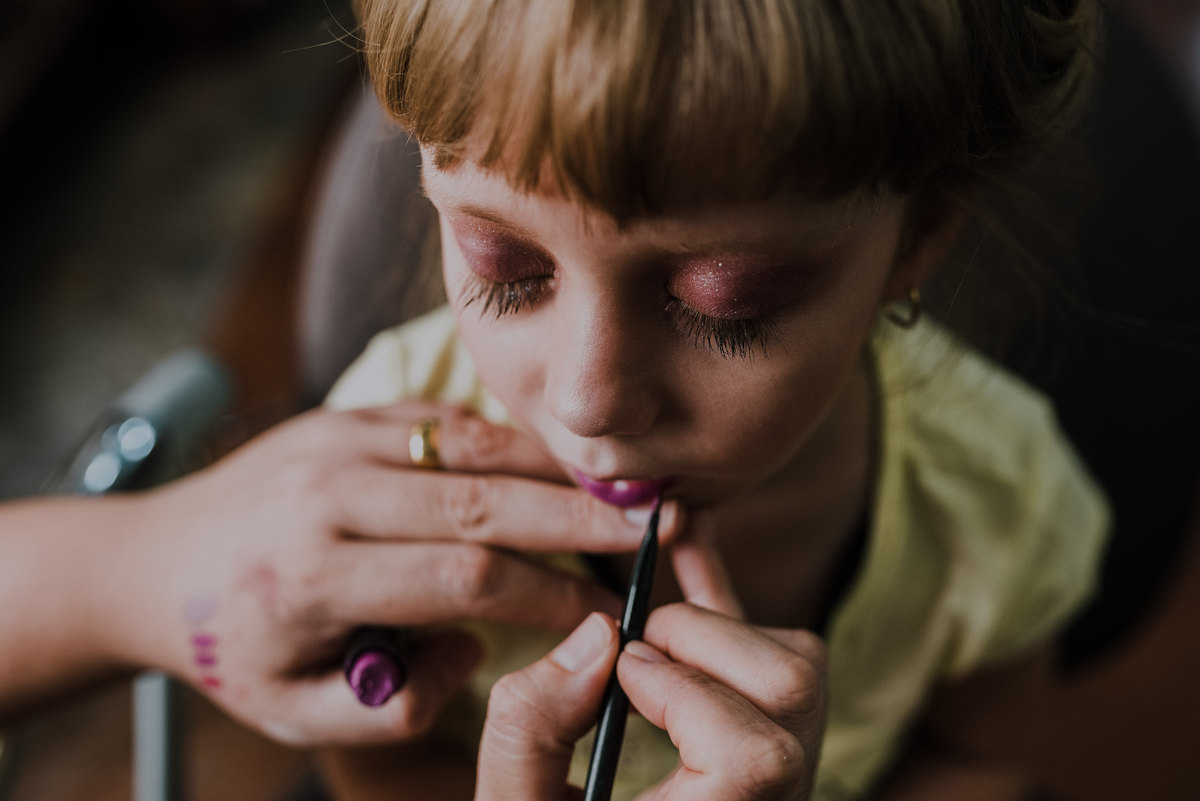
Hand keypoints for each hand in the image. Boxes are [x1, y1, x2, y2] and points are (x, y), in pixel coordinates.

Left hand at [108, 402, 681, 746]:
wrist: (158, 561)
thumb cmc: (233, 645)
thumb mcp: (296, 710)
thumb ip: (394, 704)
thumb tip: (474, 651)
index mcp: (315, 575)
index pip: (464, 577)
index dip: (548, 596)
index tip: (603, 613)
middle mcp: (328, 495)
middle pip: (483, 500)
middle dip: (579, 519)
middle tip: (652, 529)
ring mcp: (336, 440)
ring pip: (473, 447)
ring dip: (554, 471)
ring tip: (620, 492)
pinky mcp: (346, 412)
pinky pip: (445, 420)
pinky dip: (506, 443)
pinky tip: (553, 467)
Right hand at [475, 535, 826, 800]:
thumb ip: (529, 733)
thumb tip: (598, 631)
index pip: (753, 755)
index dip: (684, 691)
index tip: (618, 676)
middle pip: (792, 690)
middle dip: (703, 641)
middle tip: (631, 650)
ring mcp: (787, 778)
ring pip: (801, 666)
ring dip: (719, 626)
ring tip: (649, 635)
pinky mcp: (777, 742)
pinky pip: (782, 654)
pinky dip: (728, 603)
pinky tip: (688, 548)